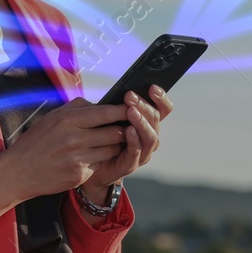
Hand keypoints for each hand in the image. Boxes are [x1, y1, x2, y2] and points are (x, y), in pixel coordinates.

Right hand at [0, 96, 128, 208]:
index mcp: (68, 120)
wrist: (18, 172)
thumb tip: (100, 104)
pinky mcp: (80, 175)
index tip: (132, 108)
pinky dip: (99, 160)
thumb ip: (76, 108)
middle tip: (126, 127)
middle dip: (123, 130)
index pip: (105, 113)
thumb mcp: (52, 118)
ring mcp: (78, 159)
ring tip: (107, 142)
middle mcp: (75, 139)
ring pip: (111, 149)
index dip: (122, 110)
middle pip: (115, 132)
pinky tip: (91, 157)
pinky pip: (100, 164)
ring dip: (113, 146)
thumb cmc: (36, 142)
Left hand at [81, 84, 169, 202]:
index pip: (163, 109)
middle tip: (130, 96)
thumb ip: (117, 105)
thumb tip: (120, 90)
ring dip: (141, 122)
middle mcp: (149, 137)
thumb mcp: (109, 116)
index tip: (152, 87)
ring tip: (131, 111)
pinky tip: (128, 130)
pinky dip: (134, 140)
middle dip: (144, 106)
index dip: (161, 98)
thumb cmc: (100, 135)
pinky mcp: (131, 165)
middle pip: (156, 120)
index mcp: (148, 123)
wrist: (88, 163)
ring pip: (150, 136)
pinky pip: (136, 151)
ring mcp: (142, 152)